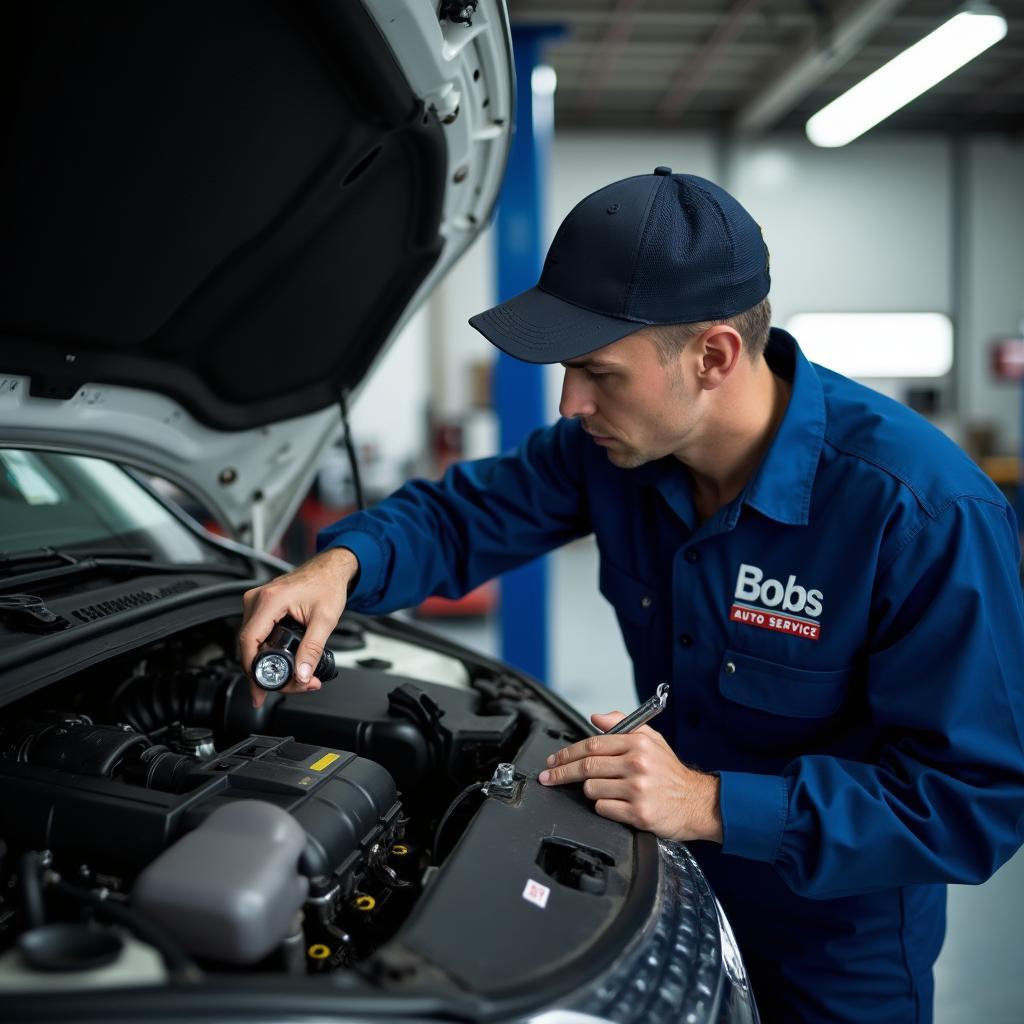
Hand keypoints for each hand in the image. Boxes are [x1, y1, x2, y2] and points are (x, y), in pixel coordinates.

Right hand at [237, 547, 358, 708]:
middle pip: (249, 646)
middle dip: (266, 673)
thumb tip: (302, 674)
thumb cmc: (327, 584)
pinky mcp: (260, 607)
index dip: (252, 669)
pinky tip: (283, 664)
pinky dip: (267, 652)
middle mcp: (257, 599)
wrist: (330, 569)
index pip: (249, 640)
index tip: (260, 689)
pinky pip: (256, 635)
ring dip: (268, 664)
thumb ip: (313, 648)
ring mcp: (256, 602)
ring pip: (251, 643)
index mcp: (271, 600)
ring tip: (295, 678)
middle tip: (292, 686)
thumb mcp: (325, 619)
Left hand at [538, 710, 722, 842]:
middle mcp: (638, 765)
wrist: (698, 803)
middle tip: (548, 777)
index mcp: (638, 744)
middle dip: (561, 772)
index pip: (592, 744)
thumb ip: (623, 725)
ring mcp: (638, 790)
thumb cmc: (671, 773)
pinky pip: (603, 809)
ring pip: (592, 790)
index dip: (567, 752)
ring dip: (590, 791)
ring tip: (605, 790)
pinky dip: (603, 807)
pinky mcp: (639, 814)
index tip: (553, 759)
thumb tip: (596, 717)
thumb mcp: (653, 739)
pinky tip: (616, 804)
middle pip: (586, 766)